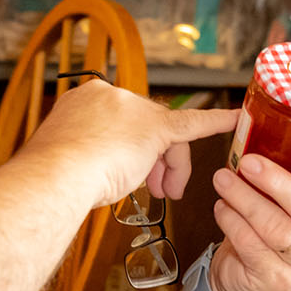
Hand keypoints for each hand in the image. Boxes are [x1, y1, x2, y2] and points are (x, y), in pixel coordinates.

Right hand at [16, 79, 239, 209]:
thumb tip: (100, 169)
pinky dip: (217, 121)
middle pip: (144, 131)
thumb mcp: (70, 160)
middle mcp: (108, 96)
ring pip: (163, 139)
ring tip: (159, 194)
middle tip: (155, 191)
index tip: (126, 165)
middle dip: (152, 163)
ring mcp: (131, 107)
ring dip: (165, 169)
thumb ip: (89, 155)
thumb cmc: (54, 178)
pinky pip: (193, 123)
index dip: (129, 152)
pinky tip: (236, 119)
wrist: (54, 176)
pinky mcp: (155, 125)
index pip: (120, 125)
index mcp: (84, 100)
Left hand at [206, 140, 290, 290]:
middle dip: (276, 181)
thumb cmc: (281, 223)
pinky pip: (253, 246)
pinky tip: (222, 206)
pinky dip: (233, 222)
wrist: (247, 276)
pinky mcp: (277, 282)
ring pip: (277, 228)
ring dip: (246, 199)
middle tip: (249, 162)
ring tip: (224, 179)